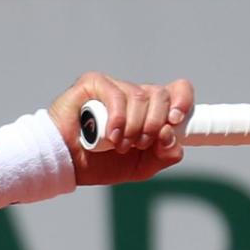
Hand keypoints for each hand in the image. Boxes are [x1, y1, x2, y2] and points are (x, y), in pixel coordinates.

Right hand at [48, 72, 194, 185]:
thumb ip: (164, 155)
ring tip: (118, 144)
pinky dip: (117, 118)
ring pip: (140, 97)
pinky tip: (110, 135)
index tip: (175, 122)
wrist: (67, 164)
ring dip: (133, 127)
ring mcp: (114, 87)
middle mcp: (134, 95)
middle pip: (161, 95)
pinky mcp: (94, 84)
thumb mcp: (141, 166)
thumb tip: (173, 137)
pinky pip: (116, 94)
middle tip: (138, 143)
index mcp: (149, 111)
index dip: (182, 102)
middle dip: (154, 125)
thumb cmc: (99, 163)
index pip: (177, 91)